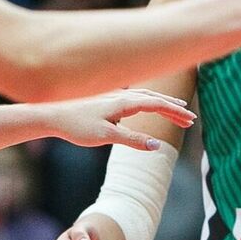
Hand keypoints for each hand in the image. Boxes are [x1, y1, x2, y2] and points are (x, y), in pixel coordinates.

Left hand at [39, 90, 193, 149]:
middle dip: (173, 108)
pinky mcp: (105, 97)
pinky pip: (135, 95)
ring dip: (162, 102)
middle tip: (190, 119)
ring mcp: (113, 94)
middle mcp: (122, 94)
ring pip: (145, 95)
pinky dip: (148, 99)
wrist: (49, 113)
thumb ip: (133, 140)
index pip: (158, 105)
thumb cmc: (76, 126)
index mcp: (125, 102)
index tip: (191, 121)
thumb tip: (158, 145)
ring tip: (175, 108)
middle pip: (155, 98)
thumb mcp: (106, 136)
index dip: (175, 113)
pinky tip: (146, 103)